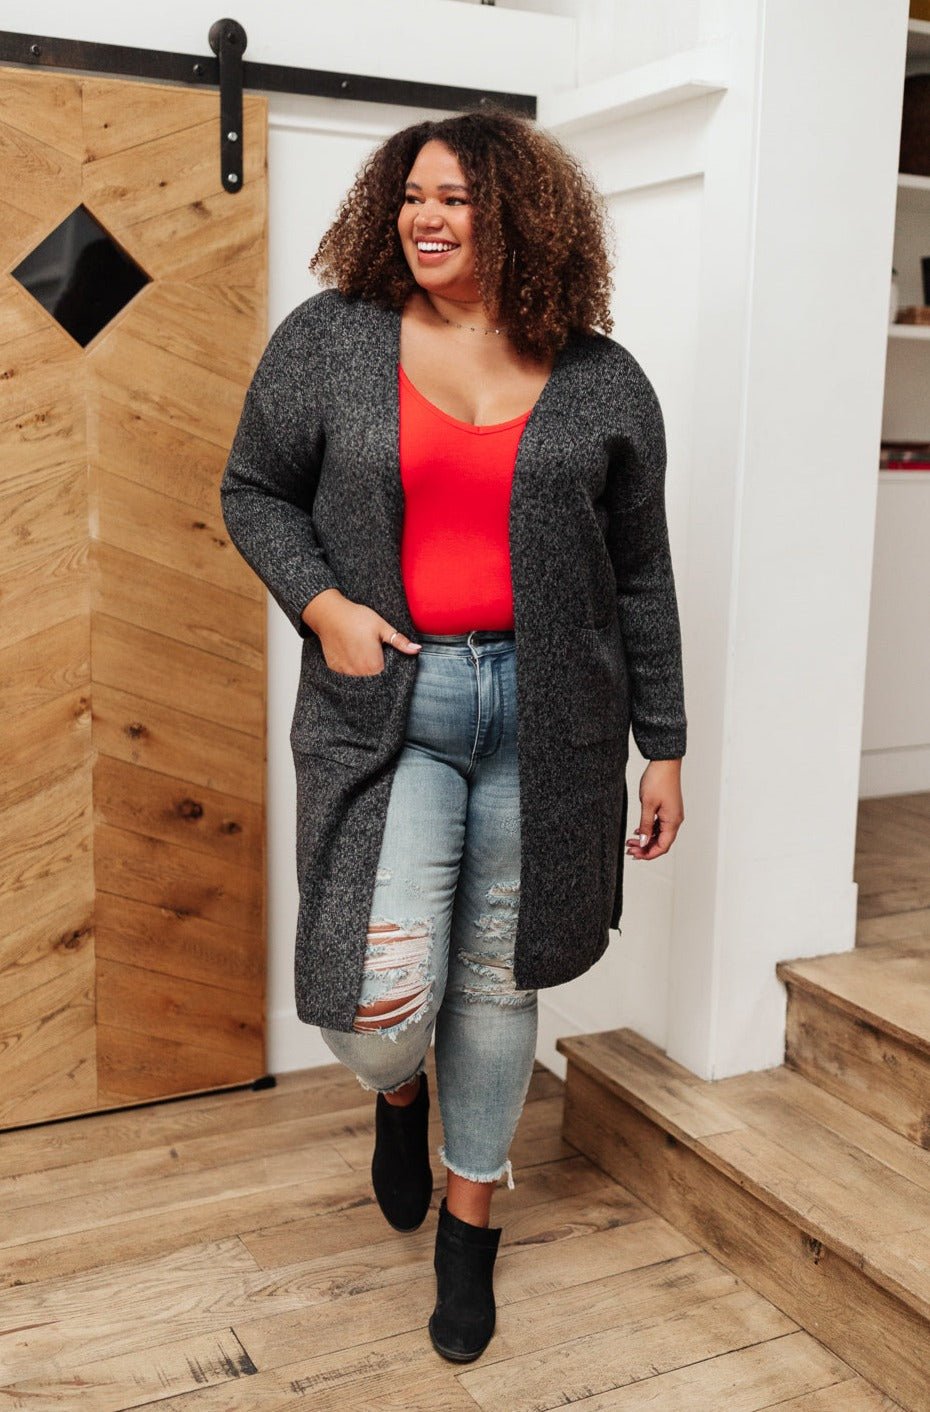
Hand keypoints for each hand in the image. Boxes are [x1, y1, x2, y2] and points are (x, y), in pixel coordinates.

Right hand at [301, 589, 420, 675]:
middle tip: (374, 654)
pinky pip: (346, 675)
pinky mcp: (335, 668)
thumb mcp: (382, 626)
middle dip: (376, 671)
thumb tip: (417, 649)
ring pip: (359, 678)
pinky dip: (351, 669)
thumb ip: (399, 641)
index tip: (387, 661)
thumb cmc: (357, 618)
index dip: (389, 671)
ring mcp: (345, 672)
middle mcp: (358, 672)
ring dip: (363, 671)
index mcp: (373, 664)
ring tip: (363, 654)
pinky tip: (351, 655)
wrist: (329, 614)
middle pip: (373, 680)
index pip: (386, 678)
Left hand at [626, 759, 682, 859]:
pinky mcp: (669, 809)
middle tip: (629, 850)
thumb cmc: (658, 780)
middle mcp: (675, 820)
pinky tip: (638, 830)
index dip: (649, 854)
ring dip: (646, 840)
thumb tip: (643, 842)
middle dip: (646, 848)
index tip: (635, 855)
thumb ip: (645, 826)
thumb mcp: (647, 805)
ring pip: (660, 834)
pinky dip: (650, 830)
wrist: (664, 763)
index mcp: (673, 821)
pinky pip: (660, 825)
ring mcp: (672, 814)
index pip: (663, 846)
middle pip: (662, 842)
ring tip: (631, 841)